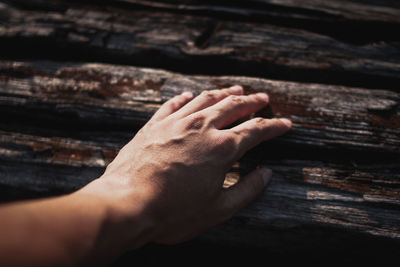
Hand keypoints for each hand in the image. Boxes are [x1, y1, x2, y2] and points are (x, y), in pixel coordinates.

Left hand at [81, 85, 291, 246]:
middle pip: (233, 106)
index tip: (285, 124)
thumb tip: (266, 174)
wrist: (126, 204)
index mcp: (221, 148)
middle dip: (252, 101)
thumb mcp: (218, 210)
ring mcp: (175, 123)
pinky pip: (173, 104)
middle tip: (263, 98)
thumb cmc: (173, 213)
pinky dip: (186, 97)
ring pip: (205, 99)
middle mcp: (201, 128)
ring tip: (236, 89)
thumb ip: (247, 190)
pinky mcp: (154, 125)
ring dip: (224, 93)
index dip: (273, 126)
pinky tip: (191, 95)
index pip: (255, 130)